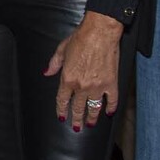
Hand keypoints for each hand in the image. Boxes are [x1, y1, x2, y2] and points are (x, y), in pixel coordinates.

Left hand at [45, 11, 123, 130]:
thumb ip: (54, 64)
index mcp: (68, 78)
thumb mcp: (61, 50)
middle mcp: (82, 85)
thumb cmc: (81, 38)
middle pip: (77, 108)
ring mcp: (98, 86)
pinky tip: (109, 112)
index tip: (62, 117)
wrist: (100, 32)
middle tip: (77, 127)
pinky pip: (112, 100)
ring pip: (94, 107)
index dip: (62, 110)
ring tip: (90, 124)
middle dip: (76, 119)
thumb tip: (47, 72)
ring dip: (92, 117)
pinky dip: (111, 108)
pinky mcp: (111, 83)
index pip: (62, 100)